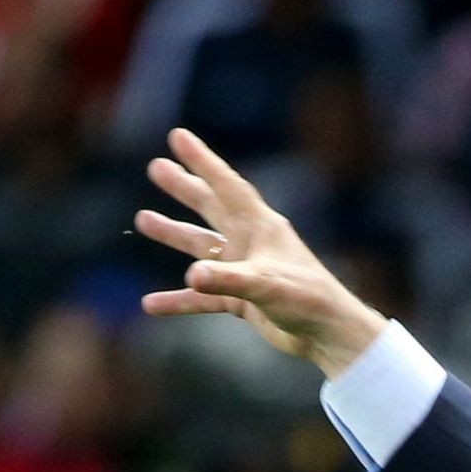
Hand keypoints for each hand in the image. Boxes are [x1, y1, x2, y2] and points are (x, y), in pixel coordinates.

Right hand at [137, 128, 385, 376]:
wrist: (327, 335)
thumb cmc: (306, 300)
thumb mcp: (265, 286)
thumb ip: (227, 280)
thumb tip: (191, 276)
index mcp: (262, 227)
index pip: (227, 186)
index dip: (203, 161)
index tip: (177, 136)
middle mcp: (252, 243)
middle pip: (212, 208)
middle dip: (185, 188)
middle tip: (155, 167)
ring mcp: (246, 270)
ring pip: (202, 248)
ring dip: (175, 234)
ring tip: (143, 219)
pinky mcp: (243, 299)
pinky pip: (204, 297)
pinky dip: (180, 301)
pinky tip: (152, 304)